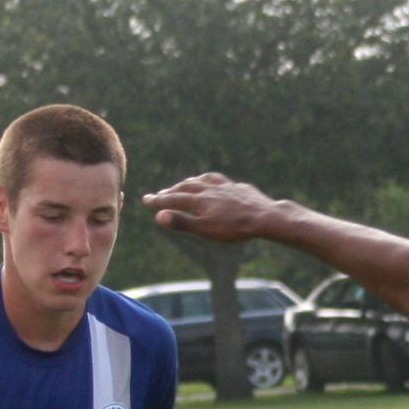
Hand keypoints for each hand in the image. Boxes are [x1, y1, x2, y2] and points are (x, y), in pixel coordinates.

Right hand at [143, 173, 281, 242]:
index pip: (173, 199)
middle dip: (170, 191)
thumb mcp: (206, 229)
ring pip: (200, 181)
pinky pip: (217, 180)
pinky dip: (207, 180)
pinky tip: (210, 182)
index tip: (146, 200)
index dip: (159, 200)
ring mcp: (223, 186)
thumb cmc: (234, 227)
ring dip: (187, 183)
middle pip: (185, 188)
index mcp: (199, 200)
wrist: (263, 216)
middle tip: (159, 195)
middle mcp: (208, 189)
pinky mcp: (236, 187)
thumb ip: (183, 222)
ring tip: (181, 185)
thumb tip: (159, 216)